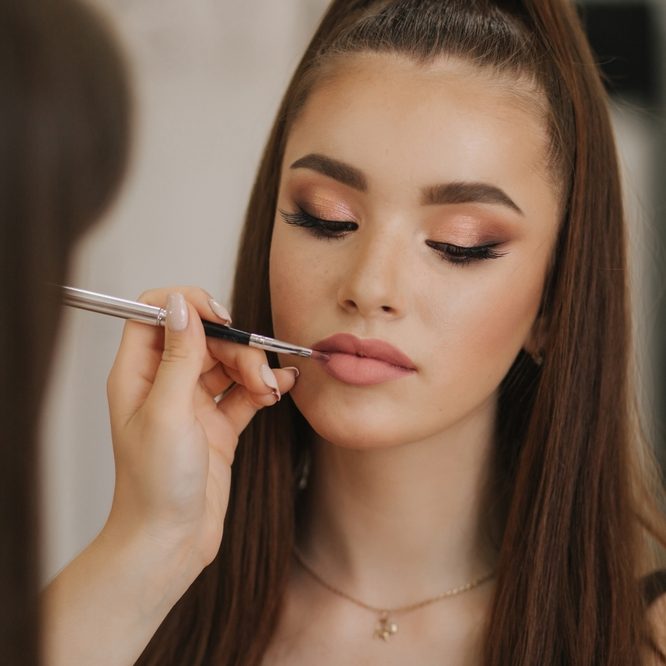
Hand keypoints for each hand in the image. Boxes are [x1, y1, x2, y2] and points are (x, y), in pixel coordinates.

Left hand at [104, 286, 296, 573]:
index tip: (220, 317)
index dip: (189, 305)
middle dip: (236, 347)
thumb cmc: (154, 485)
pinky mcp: (218, 424)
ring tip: (270, 392)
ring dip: (254, 370)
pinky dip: (263, 388)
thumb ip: (178, 356)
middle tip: (257, 371)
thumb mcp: (167, 412)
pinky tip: (280, 390)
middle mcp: (165, 384)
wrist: (171, 542)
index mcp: (139, 374)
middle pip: (204, 338)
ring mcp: (193, 404)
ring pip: (228, 364)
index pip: (158, 313)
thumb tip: (181, 304)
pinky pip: (244, 392)